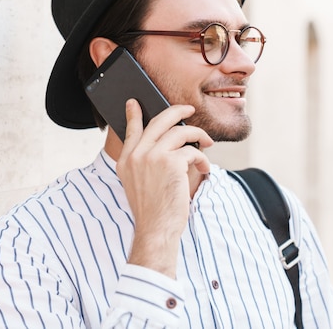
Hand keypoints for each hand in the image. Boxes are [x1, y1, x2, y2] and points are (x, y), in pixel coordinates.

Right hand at [116, 99, 212, 276]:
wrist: (156, 229)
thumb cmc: (153, 210)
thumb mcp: (138, 184)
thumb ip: (144, 162)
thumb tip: (166, 142)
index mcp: (126, 160)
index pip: (130, 130)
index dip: (133, 114)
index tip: (134, 102)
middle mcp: (137, 155)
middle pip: (159, 121)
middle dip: (178, 111)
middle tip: (189, 111)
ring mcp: (153, 156)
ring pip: (181, 132)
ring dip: (198, 136)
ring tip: (207, 145)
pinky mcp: (171, 162)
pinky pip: (192, 151)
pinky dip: (202, 159)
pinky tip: (204, 168)